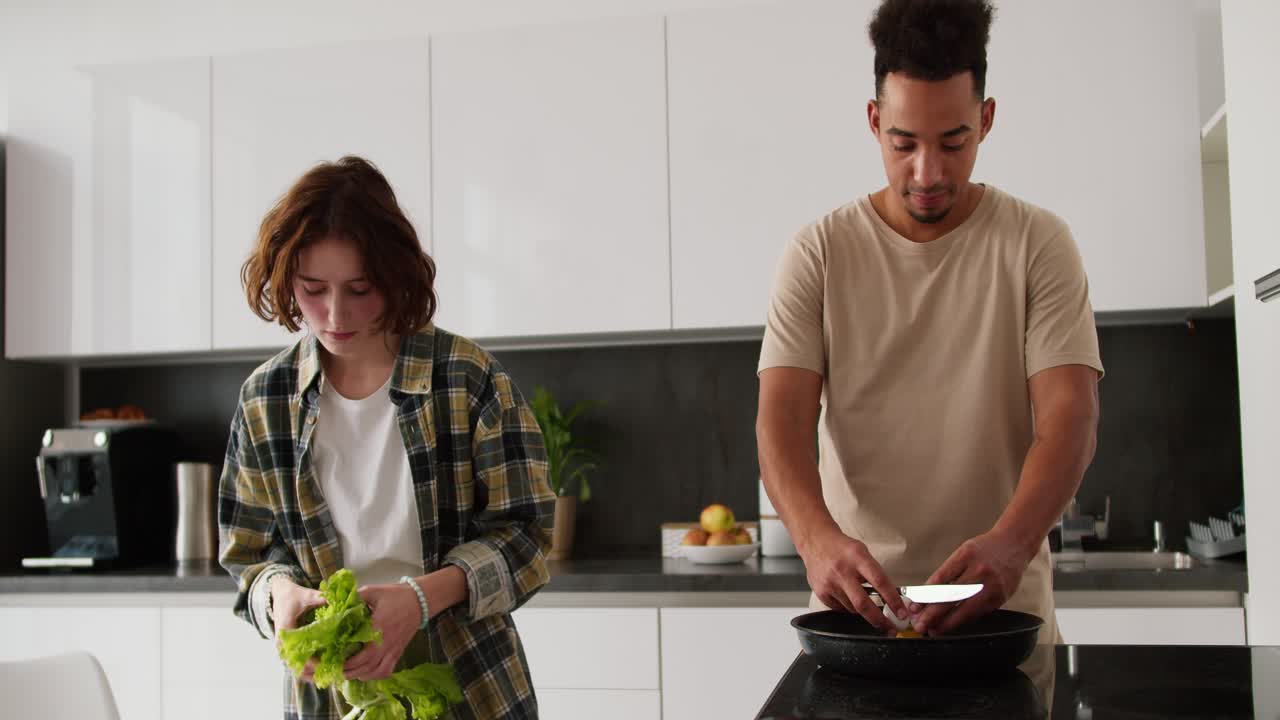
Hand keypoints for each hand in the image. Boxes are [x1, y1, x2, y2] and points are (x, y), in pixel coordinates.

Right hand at [270, 575, 327, 683]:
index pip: (299, 654)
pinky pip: (299, 665)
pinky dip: (311, 669)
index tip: (331, 663)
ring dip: (314, 673)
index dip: (315, 662)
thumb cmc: (292, 595)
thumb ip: (320, 598)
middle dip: (316, 672)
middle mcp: (283, 644)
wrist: (279, 595)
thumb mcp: (306, 595)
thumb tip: (338, 602)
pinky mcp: (289, 649)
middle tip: (335, 672)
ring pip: (298, 669)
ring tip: (332, 674)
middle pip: (298, 667)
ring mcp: (285, 649)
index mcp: (285, 632)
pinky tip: (325, 668)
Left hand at [342, 581, 423, 681]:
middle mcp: (386, 643)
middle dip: (350, 672)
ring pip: (377, 671)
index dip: (348, 662)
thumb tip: (337, 601)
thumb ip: (356, 596)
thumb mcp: (374, 591)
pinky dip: (376, 675)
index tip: (336, 660)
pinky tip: (368, 673)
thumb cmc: (397, 595)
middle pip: (367, 666)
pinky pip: (388, 670)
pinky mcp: (398, 651)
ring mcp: (394, 649)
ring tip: (350, 673)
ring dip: (362, 675)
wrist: (420, 600)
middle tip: (337, 669)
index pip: (362, 654)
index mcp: (378, 629)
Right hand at [799, 529, 907, 631]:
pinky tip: (847, 595)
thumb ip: (875, 572)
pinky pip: (840, 608)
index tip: (901, 613)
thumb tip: (891, 596)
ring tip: (864, 601)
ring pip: (852, 608)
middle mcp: (842, 571)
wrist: (815, 541)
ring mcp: (829, 583)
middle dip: (879, 619)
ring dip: (863, 610)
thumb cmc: (842, 547)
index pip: (879, 582)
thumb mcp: (862, 552)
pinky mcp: (821, 592)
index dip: (893, 600)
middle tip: (889, 627)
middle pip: (863, 603)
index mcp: (857, 558)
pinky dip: (848, 606)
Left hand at [910, 528, 1035, 635]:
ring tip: (934, 630)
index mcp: (966, 555)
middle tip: (920, 625)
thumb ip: (947, 573)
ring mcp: (992, 586)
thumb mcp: (962, 553)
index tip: (914, 608)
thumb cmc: (984, 549)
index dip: (926, 596)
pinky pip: (979, 613)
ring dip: (948, 623)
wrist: (1014, 544)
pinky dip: (964, 620)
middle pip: (952, 596)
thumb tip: (926, 595)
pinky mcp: (1000, 597)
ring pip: (966, 609)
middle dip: (933, 614)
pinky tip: (953, 626)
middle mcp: (980, 570)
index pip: (941, 578)